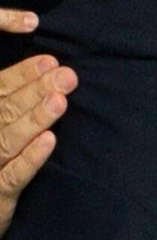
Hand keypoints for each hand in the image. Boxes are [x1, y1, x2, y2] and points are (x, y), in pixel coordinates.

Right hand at [0, 55, 77, 238]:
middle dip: (36, 91)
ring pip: (9, 141)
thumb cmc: (1, 162)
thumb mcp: (6, 127)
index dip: (23, 75)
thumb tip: (50, 69)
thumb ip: (15, 103)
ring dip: (34, 120)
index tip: (51, 62)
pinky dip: (30, 159)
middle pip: (5, 111)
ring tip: (59, 102)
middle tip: (67, 76)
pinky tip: (49, 141)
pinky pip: (13, 177)